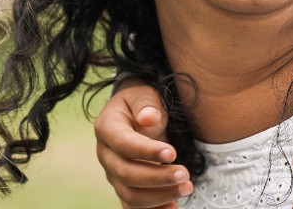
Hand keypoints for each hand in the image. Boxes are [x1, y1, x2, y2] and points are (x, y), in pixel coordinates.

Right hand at [95, 78, 192, 207]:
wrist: (137, 114)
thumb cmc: (142, 103)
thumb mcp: (143, 94)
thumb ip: (146, 104)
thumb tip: (148, 118)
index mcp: (106, 128)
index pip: (123, 144)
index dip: (146, 151)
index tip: (172, 153)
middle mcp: (106, 154)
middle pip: (125, 174)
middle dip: (157, 178)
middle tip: (185, 175)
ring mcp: (113, 174)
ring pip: (130, 195)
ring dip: (159, 196)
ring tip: (186, 188)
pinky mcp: (125, 187)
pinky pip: (134, 206)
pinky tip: (173, 207)